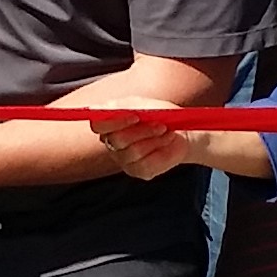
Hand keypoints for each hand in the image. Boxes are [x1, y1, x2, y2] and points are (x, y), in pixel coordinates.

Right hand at [89, 112, 215, 182]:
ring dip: (154, 139)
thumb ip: (127, 106)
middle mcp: (111, 143)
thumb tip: (109, 108)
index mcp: (108, 124)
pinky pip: (145, 163)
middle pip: (116, 140)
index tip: (135, 117)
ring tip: (166, 131)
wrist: (179, 132)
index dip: (114, 121)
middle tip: (161, 125)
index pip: (97, 125)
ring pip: (133, 151)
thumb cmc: (158, 115)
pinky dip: (160, 150)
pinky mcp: (138, 171)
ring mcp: (123, 160)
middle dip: (141, 131)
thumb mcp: (145, 105)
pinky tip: (167, 141)